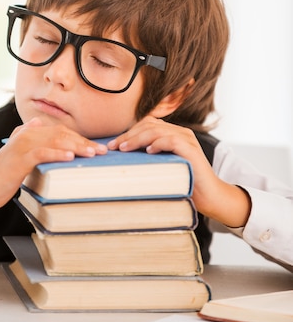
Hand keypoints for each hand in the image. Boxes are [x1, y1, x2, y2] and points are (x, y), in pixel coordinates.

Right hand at [0, 118, 105, 213]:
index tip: (97, 147)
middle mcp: (26, 134)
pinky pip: (41, 152)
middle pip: (61, 134)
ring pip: (54, 140)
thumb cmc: (1, 176)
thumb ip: (31, 143)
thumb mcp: (19, 157)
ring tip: (92, 153)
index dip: (80, 138)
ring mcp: (22, 144)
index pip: (60, 132)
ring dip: (77, 145)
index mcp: (28, 133)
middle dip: (83, 142)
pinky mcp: (18, 157)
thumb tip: (38, 123)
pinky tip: (70, 156)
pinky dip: (57, 153)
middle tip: (101, 151)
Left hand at [107, 114, 250, 227]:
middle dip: (128, 135)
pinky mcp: (192, 151)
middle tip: (113, 147)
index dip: (128, 132)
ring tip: (124, 149)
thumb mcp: (162, 167)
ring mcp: (187, 140)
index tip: (112, 145)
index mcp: (173, 134)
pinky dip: (158, 143)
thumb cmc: (183, 183)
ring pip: (157, 131)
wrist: (210, 197)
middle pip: (149, 125)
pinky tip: (148, 151)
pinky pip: (172, 141)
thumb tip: (122, 158)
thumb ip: (149, 158)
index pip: (147, 124)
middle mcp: (181, 133)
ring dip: (137, 138)